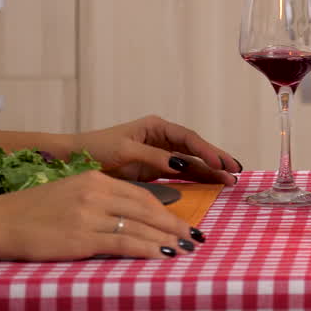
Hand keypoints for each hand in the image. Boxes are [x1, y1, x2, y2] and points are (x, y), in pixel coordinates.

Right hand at [0, 171, 205, 260]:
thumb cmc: (28, 212)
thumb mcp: (69, 194)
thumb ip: (99, 200)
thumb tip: (129, 217)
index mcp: (94, 179)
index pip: (140, 195)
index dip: (166, 210)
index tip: (182, 223)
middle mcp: (95, 192)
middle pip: (147, 209)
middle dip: (174, 225)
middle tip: (195, 237)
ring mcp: (88, 214)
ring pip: (140, 226)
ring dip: (167, 239)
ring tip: (185, 249)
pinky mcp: (80, 237)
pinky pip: (123, 243)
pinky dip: (147, 249)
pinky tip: (163, 256)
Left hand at [72, 116, 240, 185]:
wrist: (73, 160)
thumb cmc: (96, 149)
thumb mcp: (125, 152)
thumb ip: (154, 157)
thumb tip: (181, 164)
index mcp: (156, 127)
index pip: (188, 138)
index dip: (206, 151)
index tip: (220, 163)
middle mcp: (162, 139)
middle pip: (195, 149)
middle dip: (216, 159)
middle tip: (236, 170)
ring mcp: (160, 155)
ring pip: (192, 162)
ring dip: (210, 170)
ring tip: (230, 179)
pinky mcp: (156, 170)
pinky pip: (182, 173)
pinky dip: (197, 178)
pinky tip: (212, 184)